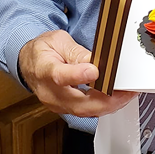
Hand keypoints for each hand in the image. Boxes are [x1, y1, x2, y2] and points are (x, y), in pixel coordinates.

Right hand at [18, 30, 134, 116]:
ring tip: (126, 94)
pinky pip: (85, 112)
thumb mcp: (58, 41)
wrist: (29, 63)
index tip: (95, 72)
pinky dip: (102, 106)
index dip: (78, 75)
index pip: (60, 76)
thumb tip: (95, 62)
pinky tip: (115, 99)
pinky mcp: (63, 109)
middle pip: (78, 104)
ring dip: (108, 105)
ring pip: (84, 112)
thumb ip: (76, 52)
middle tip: (125, 91)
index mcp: (44, 69)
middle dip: (106, 100)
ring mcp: (56, 104)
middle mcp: (49, 92)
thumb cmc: (42, 51)